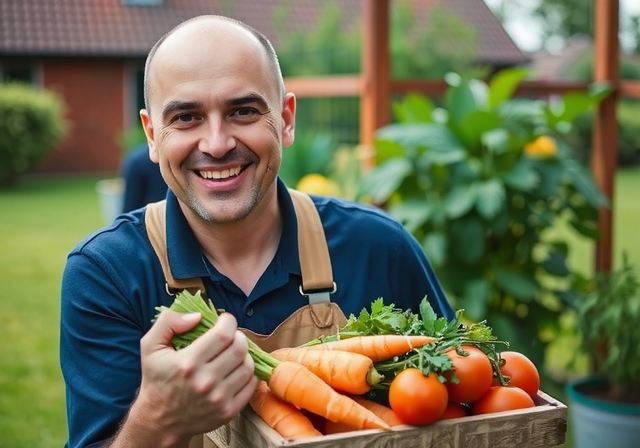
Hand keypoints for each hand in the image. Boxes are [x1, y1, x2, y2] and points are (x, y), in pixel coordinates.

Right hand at [133, 310, 256, 442]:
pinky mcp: (228, 412)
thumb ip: (168, 322)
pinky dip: (247, 374)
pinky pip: (251, 385)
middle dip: (238, 336)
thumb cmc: (156, 380)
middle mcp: (206, 381)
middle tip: (230, 336)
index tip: (224, 321)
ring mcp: (219, 399)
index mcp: (188, 362)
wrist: (159, 421)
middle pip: (239, 348)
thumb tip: (197, 316)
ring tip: (232, 353)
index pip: (224, 334)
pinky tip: (235, 370)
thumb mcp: (150, 347)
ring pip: (248, 366)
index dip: (228, 322)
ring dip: (244, 354)